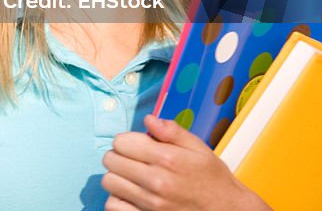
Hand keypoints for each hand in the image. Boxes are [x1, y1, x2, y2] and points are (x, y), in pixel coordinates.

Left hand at [101, 114, 270, 210]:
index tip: (136, 146)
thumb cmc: (212, 180)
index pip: (121, 142)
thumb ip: (172, 131)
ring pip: (109, 182)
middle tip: (133, 161)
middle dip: (119, 156)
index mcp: (167, 158)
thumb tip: (148, 119)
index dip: (127, 141)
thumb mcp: (199, 149)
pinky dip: (117, 199)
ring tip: (132, 178)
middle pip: (111, 160)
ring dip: (117, 177)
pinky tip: (130, 195)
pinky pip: (113, 206)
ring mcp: (150, 203)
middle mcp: (156, 181)